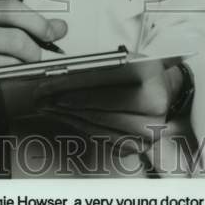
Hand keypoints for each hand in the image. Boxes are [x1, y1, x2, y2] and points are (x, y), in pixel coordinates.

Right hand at [0, 0, 66, 83]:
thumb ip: (18, 24)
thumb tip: (59, 27)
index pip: (12, 10)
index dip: (38, 22)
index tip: (53, 33)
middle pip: (16, 40)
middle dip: (34, 52)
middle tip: (35, 59)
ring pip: (11, 65)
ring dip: (22, 71)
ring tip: (14, 72)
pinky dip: (9, 85)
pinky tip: (3, 84)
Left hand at [35, 63, 182, 152]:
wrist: (164, 91)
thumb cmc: (142, 71)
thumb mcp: (125, 58)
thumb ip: (101, 65)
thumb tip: (63, 73)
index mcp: (153, 83)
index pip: (104, 85)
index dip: (73, 85)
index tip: (49, 84)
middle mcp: (154, 112)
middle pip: (97, 107)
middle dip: (63, 101)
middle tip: (40, 94)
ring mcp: (146, 133)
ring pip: (95, 124)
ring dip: (65, 115)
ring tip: (45, 104)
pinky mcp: (134, 146)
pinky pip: (99, 135)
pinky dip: (77, 125)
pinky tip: (61, 116)